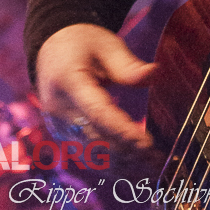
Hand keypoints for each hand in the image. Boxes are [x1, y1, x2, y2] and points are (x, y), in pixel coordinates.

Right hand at [36, 23, 155, 156]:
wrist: (52, 48)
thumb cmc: (82, 43)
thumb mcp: (106, 44)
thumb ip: (127, 65)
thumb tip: (154, 74)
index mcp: (68, 81)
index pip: (97, 112)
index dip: (122, 130)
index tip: (147, 143)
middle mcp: (59, 108)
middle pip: (95, 138)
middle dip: (127, 152)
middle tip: (157, 160)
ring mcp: (58, 124)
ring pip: (90, 152)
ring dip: (120, 162)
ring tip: (150, 165)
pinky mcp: (62, 133)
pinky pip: (85, 152)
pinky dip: (108, 161)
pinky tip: (131, 165)